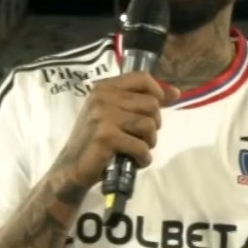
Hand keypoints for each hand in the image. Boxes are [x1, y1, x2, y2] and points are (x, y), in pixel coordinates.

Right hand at [52, 72, 180, 188]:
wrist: (71, 168)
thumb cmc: (96, 141)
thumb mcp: (115, 114)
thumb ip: (141, 101)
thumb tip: (176, 92)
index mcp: (104, 87)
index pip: (143, 78)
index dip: (159, 92)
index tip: (161, 108)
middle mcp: (102, 97)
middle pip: (151, 104)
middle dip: (153, 125)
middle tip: (140, 137)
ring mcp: (103, 116)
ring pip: (149, 125)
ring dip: (148, 143)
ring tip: (135, 150)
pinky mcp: (106, 137)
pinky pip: (141, 147)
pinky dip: (143, 159)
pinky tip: (133, 162)